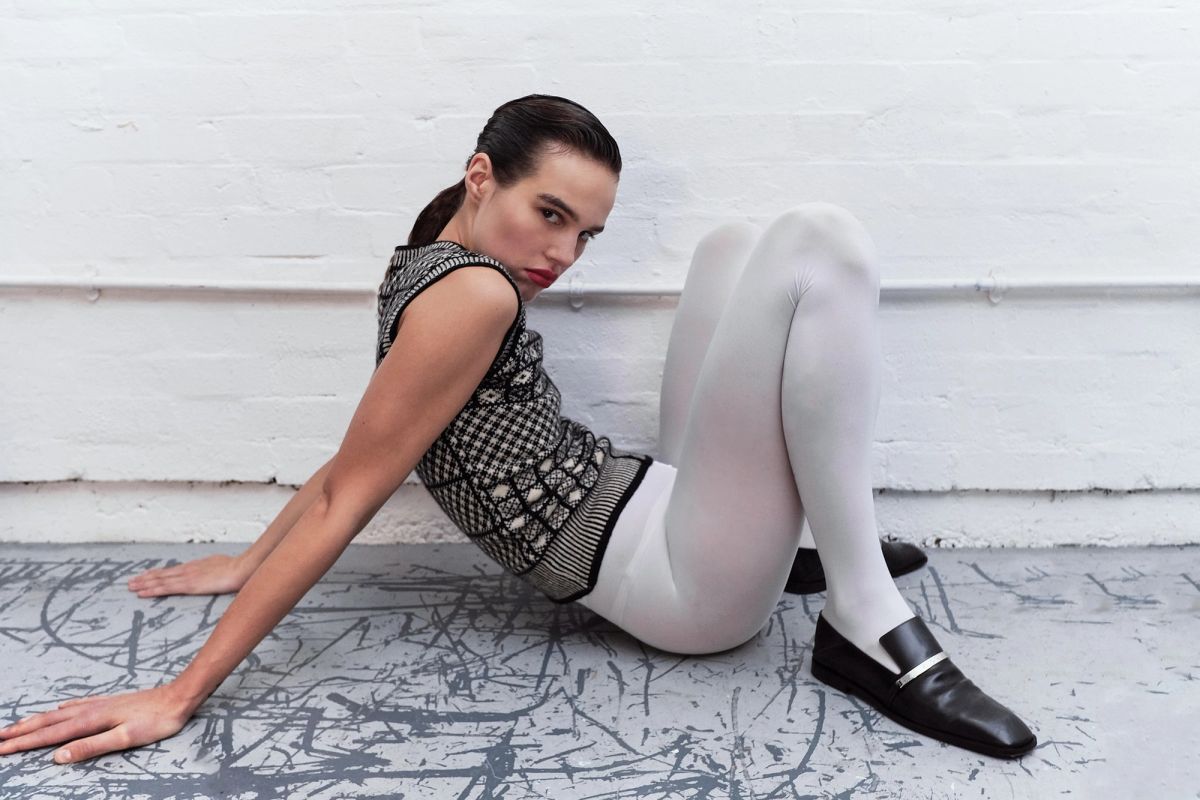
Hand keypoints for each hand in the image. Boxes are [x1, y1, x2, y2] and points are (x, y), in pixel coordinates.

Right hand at [0, 684, 196, 764]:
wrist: (179, 697)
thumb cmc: (157, 720)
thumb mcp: (125, 738)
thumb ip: (91, 746)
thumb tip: (58, 756)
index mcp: (90, 720)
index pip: (50, 735)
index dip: (24, 743)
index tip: (1, 750)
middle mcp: (90, 710)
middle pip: (48, 723)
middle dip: (21, 731)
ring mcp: (100, 704)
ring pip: (59, 714)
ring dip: (36, 721)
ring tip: (17, 725)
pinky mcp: (110, 703)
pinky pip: (76, 706)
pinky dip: (60, 710)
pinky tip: (59, 709)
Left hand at [127, 554, 249, 596]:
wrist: (241, 569)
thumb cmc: (236, 569)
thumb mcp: (223, 567)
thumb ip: (215, 571)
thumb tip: (215, 574)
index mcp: (196, 566)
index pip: (173, 570)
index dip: (159, 573)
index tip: (147, 575)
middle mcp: (188, 569)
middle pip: (162, 574)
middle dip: (146, 578)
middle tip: (131, 582)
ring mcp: (187, 577)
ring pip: (160, 580)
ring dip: (144, 583)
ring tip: (131, 586)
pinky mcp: (188, 585)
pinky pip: (166, 588)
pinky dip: (152, 590)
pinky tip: (142, 593)